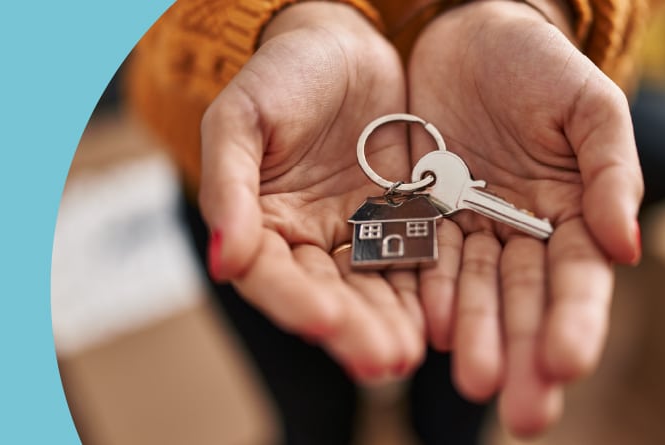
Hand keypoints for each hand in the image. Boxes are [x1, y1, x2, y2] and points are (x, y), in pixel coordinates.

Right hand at [198, 3, 423, 380]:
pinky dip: (425, 288)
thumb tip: (223, 259)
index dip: (293, 300)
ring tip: (412, 353)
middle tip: (385, 360)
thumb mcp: (241, 117)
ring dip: (391, 321)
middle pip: (327, 293)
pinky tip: (441, 317)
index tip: (324, 320)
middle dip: (354, 328)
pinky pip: (414, 258)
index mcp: (260, 221)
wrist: (345, 43)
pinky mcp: (402, 219)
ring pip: (372, 287)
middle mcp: (308, 238)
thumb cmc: (283, 73)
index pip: (269, 274)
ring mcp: (357, 232)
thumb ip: (228, 185)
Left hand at [408, 0, 642, 434]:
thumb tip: (628, 247)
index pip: (579, 277)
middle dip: (526, 352)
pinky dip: (429, 293)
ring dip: (477, 336)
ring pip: (475, 290)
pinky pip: (425, 258)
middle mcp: (522, 231)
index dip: (576, 320)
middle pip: (526, 300)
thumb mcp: (587, 105)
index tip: (568, 362)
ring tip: (476, 381)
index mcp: (573, 212)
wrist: (469, 35)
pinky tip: (430, 328)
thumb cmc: (539, 64)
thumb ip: (612, 171)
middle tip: (524, 409)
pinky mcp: (425, 213)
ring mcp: (473, 226)